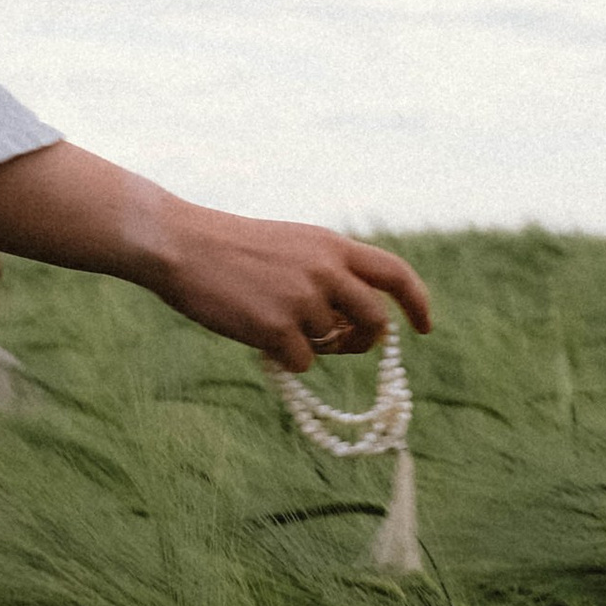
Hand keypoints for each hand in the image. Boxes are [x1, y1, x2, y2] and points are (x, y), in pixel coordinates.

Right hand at [143, 206, 431, 374]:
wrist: (181, 245)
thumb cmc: (231, 249)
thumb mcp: (291, 245)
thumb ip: (327, 274)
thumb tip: (352, 327)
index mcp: (331, 245)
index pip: (395, 273)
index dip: (417, 302)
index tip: (424, 328)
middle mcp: (326, 270)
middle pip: (374, 321)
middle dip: (365, 341)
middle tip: (345, 345)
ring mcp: (303, 300)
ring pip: (332, 344)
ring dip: (310, 343)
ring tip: (271, 317)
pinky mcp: (277, 329)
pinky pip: (302, 361)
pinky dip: (283, 356)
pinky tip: (254, 330)